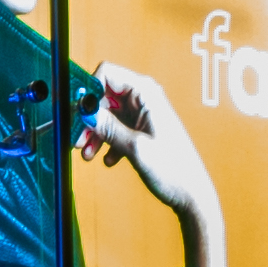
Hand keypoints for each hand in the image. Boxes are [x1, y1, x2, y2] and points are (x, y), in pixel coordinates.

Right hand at [74, 61, 230, 266]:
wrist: (190, 193)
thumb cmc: (173, 169)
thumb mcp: (134, 147)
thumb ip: (108, 127)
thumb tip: (84, 110)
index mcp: (147, 94)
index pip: (107, 74)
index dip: (88, 92)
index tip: (77, 114)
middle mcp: (144, 99)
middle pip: (102, 96)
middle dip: (88, 117)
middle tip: (78, 140)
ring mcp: (142, 114)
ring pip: (105, 114)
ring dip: (94, 133)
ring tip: (89, 154)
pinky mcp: (140, 129)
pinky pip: (113, 128)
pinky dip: (106, 143)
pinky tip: (108, 159)